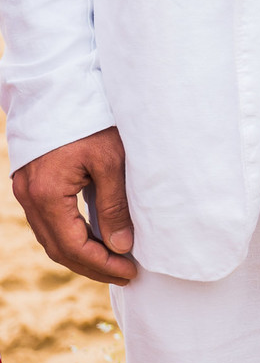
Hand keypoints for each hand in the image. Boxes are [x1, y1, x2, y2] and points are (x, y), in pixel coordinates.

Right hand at [11, 127, 136, 284]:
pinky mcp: (32, 183)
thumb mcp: (111, 162)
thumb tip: (122, 246)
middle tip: (126, 275)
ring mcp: (26, 190)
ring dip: (81, 254)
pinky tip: (96, 240)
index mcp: (47, 194)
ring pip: (51, 238)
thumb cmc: (91, 120)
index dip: (102, 264)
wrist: (59, 87)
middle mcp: (29, 196)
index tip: (130, 272)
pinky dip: (71, 237)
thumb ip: (114, 206)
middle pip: (58, 248)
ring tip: (115, 262)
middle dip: (93, 266)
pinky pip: (48, 222)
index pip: (73, 246)